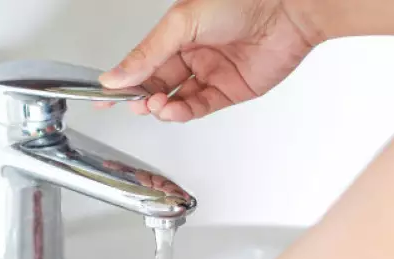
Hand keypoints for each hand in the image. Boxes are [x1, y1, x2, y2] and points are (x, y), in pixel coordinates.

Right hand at [98, 0, 318, 121]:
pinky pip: (199, 107)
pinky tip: (171, 110)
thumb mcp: (181, 23)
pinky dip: (182, 112)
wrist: (288, 12)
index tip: (105, 95)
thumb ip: (147, 53)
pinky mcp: (229, 91)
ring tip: (154, 105)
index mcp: (177, 33)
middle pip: (157, 83)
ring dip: (161, 107)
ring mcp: (210, 73)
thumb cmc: (242, 2)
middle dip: (141, 96)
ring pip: (176, 99)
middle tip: (130, 102)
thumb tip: (117, 75)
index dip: (124, 79)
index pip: (143, 61)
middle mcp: (193, 54)